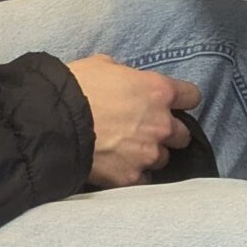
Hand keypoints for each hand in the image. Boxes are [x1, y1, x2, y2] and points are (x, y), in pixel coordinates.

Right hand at [67, 55, 201, 187]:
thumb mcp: (105, 66)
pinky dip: (135, 174)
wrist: (54, 122)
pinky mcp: (130, 177)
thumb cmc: (78, 87)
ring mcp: (147, 153)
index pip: (192, 96)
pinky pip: (143, 180)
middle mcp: (161, 124)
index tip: (173, 103)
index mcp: (158, 91)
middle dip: (169, 132)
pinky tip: (120, 168)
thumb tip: (125, 82)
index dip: (182, 100)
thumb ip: (126, 76)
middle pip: (183, 134)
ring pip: (163, 158)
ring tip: (130, 151)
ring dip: (151, 154)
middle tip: (149, 131)